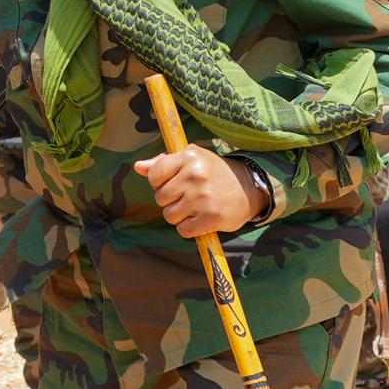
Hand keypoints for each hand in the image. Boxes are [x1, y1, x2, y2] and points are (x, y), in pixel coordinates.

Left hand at [132, 145, 258, 238]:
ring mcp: (203, 198)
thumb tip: (139, 167)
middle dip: (170, 200)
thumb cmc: (214, 172)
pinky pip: (183, 230)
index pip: (154, 174)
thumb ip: (163, 163)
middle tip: (187, 196)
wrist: (249, 188)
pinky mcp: (212, 218)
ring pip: (170, 215)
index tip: (172, 183)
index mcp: (189, 157)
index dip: (158, 182)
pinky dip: (189, 228)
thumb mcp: (192, 160)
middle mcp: (195, 176)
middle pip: (160, 198)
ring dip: (179, 215)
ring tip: (195, 207)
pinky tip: (200, 219)